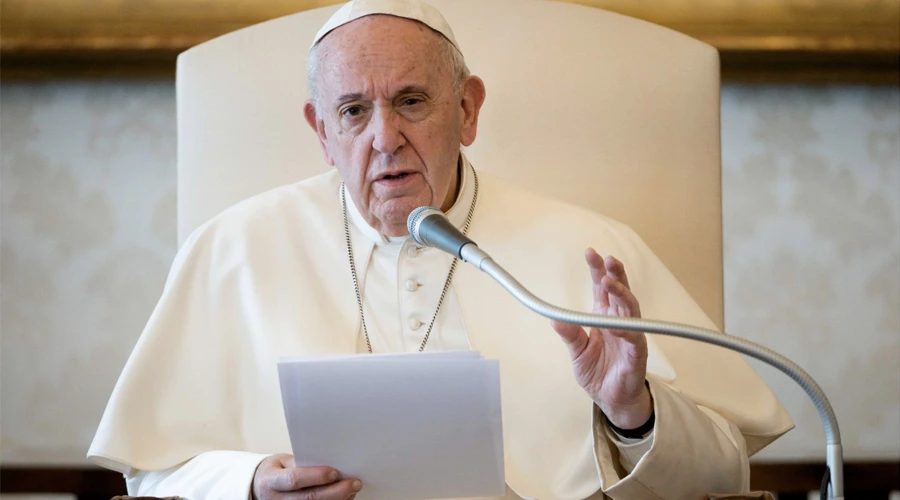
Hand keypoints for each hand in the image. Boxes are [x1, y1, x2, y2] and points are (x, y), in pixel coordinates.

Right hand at [252, 454, 361, 499]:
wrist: (258, 488)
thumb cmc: (275, 472)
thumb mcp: (281, 462)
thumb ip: (301, 463)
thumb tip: (329, 463)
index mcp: (271, 480)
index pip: (294, 479)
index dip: (315, 476)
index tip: (334, 472)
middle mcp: (277, 499)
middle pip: (308, 498)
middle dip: (335, 491)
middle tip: (354, 483)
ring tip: (353, 490)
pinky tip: (344, 498)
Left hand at [550, 248, 651, 429]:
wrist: (612, 401)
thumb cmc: (599, 374)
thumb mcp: (577, 353)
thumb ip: (570, 335)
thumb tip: (554, 320)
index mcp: (603, 317)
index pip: (601, 289)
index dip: (597, 271)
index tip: (590, 253)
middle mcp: (618, 321)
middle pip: (619, 291)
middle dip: (614, 273)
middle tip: (607, 259)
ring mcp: (630, 335)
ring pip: (629, 308)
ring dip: (621, 293)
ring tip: (610, 281)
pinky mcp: (637, 352)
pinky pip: (634, 336)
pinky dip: (626, 328)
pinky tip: (617, 323)